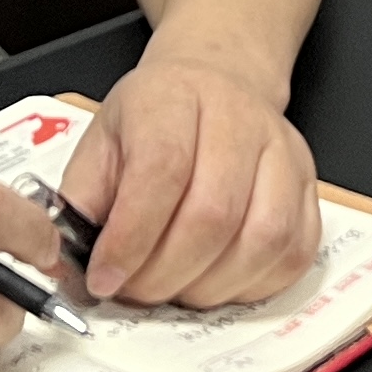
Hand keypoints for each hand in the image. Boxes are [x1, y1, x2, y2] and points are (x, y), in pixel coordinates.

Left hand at [59, 51, 320, 308]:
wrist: (217, 80)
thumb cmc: (157, 117)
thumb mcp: (101, 139)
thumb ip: (80, 197)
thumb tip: (63, 258)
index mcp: (173, 98)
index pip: (161, 171)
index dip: (131, 237)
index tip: (105, 277)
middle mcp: (238, 120)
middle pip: (213, 213)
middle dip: (164, 273)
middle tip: (134, 290)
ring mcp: (283, 153)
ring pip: (261, 239)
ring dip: (209, 285)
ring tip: (174, 288)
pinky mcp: (309, 188)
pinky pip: (294, 253)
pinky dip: (252, 285)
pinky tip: (216, 281)